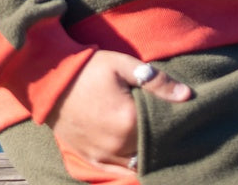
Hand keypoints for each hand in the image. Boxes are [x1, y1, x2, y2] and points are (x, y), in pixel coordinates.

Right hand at [47, 50, 192, 171]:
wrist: (51, 82)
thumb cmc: (90, 69)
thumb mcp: (125, 66)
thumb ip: (157, 82)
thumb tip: (186, 95)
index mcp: (128, 122)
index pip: (163, 131)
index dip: (173, 123)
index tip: (180, 116)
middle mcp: (116, 146)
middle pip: (150, 150)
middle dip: (161, 140)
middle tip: (169, 127)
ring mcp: (101, 156)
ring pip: (135, 164)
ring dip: (146, 154)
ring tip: (155, 139)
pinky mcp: (90, 159)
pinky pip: (116, 171)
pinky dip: (129, 165)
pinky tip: (138, 154)